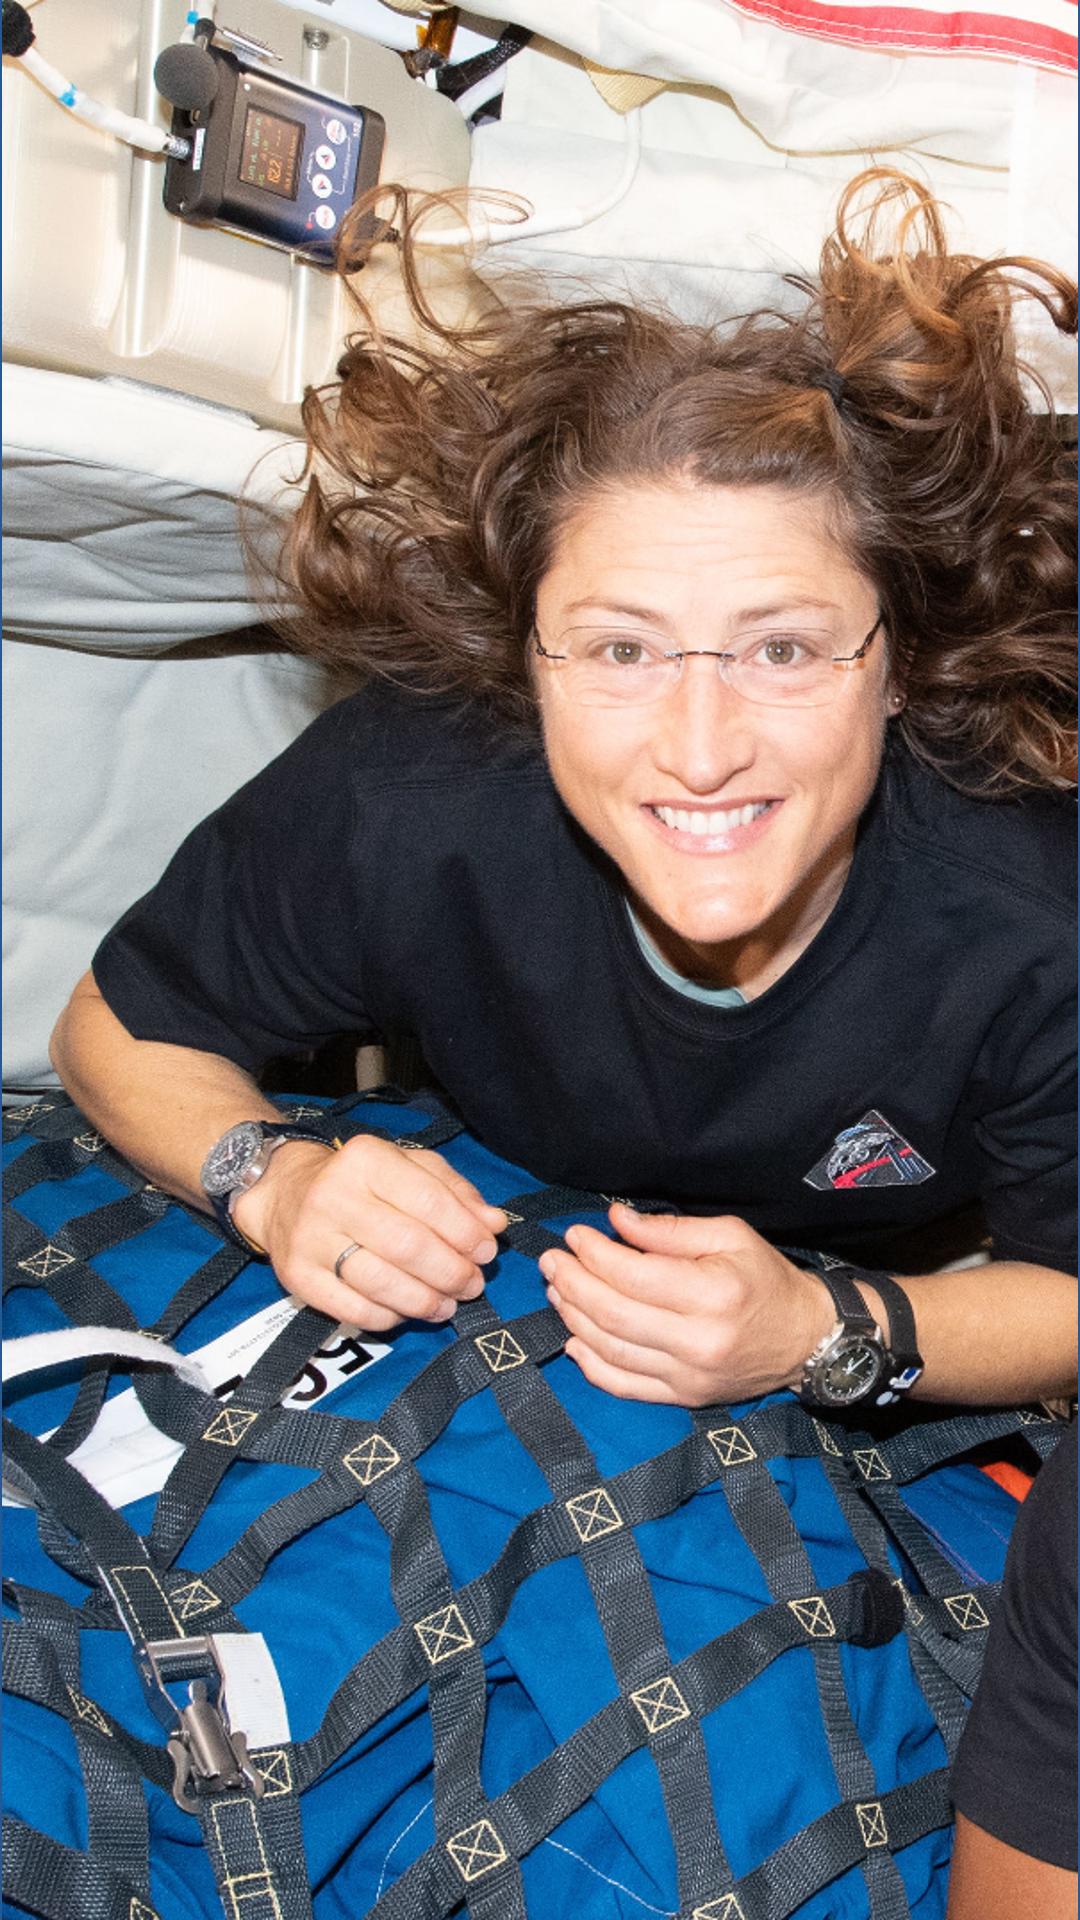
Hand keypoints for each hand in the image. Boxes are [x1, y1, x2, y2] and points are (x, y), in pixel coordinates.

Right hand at [232, 1136, 506, 1331]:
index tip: (486, 1251)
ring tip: (448, 1304)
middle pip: (408, 1246)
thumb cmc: (361, 1182)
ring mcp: (312, 1239)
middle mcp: (334, 1195)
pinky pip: (356, 1309)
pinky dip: (391, 1317)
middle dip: (451, 1272)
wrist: (285, 1194)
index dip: (465, 1232)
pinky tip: (408, 1311)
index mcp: (366, 1160)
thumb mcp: (409, 1168)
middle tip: (472, 1285)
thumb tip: (494, 1224)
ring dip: (426, 1301)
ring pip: (382, 1283)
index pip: (428, 1201)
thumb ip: (456, 1192)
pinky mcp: (299, 1277)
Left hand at [538, 1207, 833, 1405]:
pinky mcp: (683, 1398)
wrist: (806, 1339)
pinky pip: (624, 1386)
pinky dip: (591, 1364)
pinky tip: (573, 1338)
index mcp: (712, 1293)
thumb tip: (615, 1220)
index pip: (633, 1276)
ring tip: (556, 1290)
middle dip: (572, 1284)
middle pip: (613, 1314)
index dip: (594, 1254)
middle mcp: (698, 1341)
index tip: (574, 1234)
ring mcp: (688, 1376)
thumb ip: (669, 1230)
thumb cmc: (766, 1278)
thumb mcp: (730, 1235)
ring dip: (573, 1318)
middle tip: (551, 1261)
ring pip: (610, 1350)